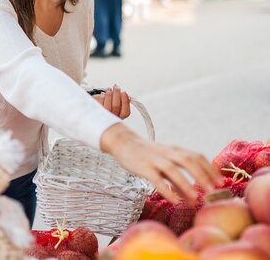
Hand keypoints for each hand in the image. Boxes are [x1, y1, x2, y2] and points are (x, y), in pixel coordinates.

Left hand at [92, 84, 130, 118]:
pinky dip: (101, 98)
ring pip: (108, 106)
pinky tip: (103, 94)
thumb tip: (125, 94)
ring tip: (109, 89)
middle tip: (116, 87)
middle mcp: (113, 117)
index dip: (125, 101)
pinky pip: (99, 105)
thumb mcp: (117, 102)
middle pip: (116, 106)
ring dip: (109, 95)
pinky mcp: (97, 112)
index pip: (126, 112)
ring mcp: (104, 116)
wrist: (97, 108)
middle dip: (116, 94)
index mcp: (120, 116)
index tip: (124, 92)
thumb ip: (123, 100)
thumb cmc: (109, 104)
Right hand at [100, 123, 222, 205]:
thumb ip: (178, 178)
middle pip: (188, 160)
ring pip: (173, 169)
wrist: (123, 142)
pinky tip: (174, 201)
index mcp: (175, 150)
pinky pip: (156, 179)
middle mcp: (167, 153)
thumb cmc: (147, 155)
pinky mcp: (143, 167)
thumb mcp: (165, 162)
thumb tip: (194, 199)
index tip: (220, 182)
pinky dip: (166, 190)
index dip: (210, 168)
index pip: (196, 156)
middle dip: (203, 175)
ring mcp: (155, 160)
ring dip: (186, 183)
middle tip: (214, 190)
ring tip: (197, 198)